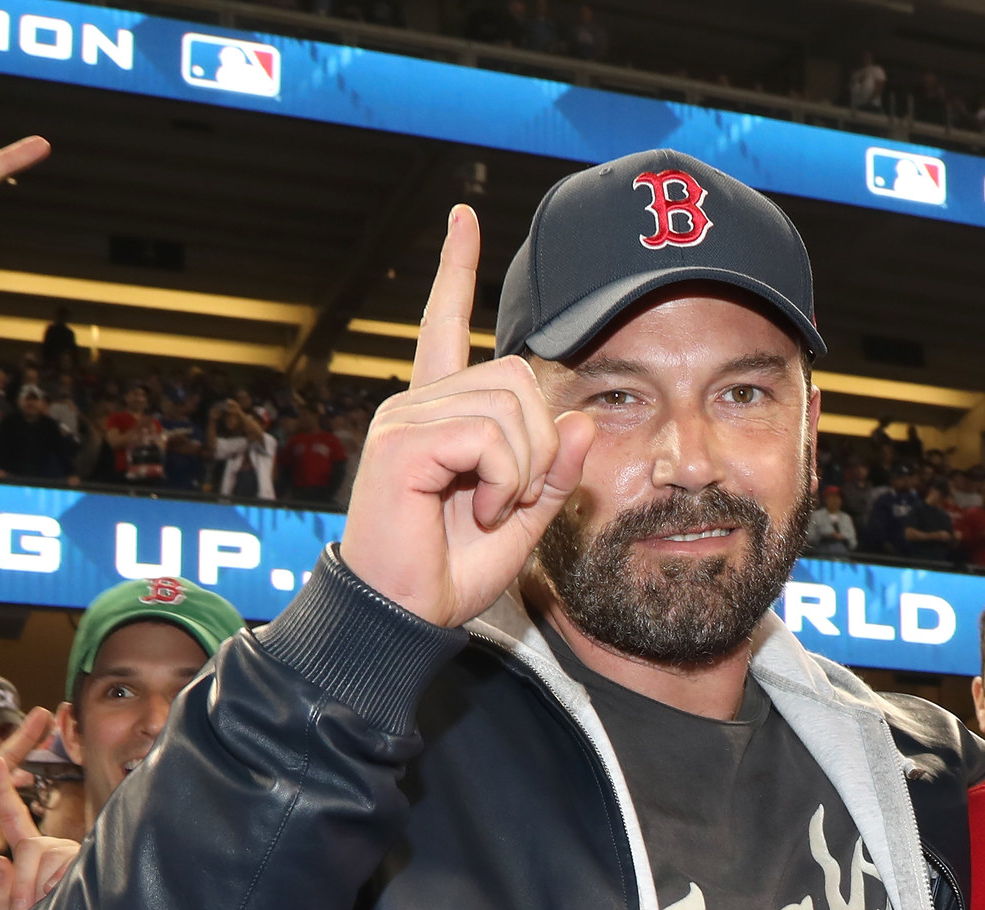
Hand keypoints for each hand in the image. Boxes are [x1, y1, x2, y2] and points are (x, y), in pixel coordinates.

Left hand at [0, 754, 79, 909]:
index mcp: (32, 855)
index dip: (1, 790)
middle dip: (20, 879)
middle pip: (29, 846)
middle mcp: (56, 850)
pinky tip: (61, 903)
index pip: (12, 820)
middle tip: (20, 909)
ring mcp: (75, 858)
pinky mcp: (91, 867)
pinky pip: (64, 867)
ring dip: (34, 889)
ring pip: (43, 856)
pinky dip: (54, 889)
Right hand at [341, 204, 592, 626]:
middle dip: (540, 446)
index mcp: (440, 413)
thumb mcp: (524, 519)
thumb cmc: (450, 571)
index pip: (446, 324)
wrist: (405, 616)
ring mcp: (404, 418)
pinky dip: (504, 480)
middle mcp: (417, 403)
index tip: (461, 218)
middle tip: (510, 499)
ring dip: (523, 469)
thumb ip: (554, 470)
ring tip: (489, 508)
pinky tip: (479, 509)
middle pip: (519, 377)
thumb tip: (583, 417)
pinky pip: (489, 436)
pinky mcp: (401, 442)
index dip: (456, 270)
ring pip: (510, 406)